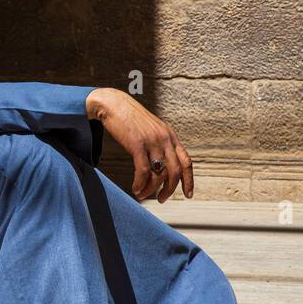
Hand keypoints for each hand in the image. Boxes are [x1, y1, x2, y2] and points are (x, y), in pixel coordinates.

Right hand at [85, 88, 193, 202]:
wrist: (113, 104)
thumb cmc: (129, 118)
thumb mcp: (151, 129)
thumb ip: (158, 143)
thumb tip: (160, 164)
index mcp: (170, 135)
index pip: (186, 162)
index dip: (189, 180)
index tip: (188, 194)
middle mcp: (165, 138)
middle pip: (175, 172)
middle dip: (169, 190)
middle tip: (161, 199)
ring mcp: (152, 141)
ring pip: (159, 174)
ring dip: (151, 189)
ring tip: (142, 194)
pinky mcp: (137, 144)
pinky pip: (143, 171)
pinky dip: (140, 183)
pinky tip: (135, 188)